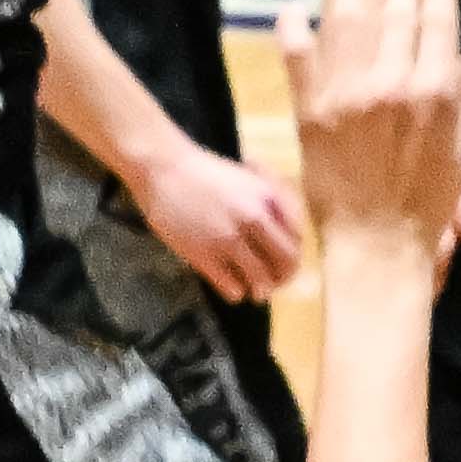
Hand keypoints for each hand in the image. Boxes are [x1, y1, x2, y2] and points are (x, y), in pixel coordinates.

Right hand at [135, 131, 305, 300]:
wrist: (163, 168)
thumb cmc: (205, 171)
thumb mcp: (249, 177)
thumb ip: (272, 201)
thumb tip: (291, 230)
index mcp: (268, 199)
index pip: (297, 239)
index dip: (293, 254)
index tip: (283, 262)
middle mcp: (254, 219)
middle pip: (286, 262)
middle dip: (283, 277)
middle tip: (273, 283)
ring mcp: (228, 238)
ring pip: (261, 281)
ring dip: (260, 290)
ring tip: (253, 291)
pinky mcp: (204, 255)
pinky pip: (232, 288)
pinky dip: (235, 292)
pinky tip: (230, 286)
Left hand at [294, 0, 460, 261]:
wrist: (378, 245)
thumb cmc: (429, 203)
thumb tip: (456, 58)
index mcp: (437, 92)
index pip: (439, 23)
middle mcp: (394, 84)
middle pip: (397, 15)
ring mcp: (349, 94)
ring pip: (349, 23)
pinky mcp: (311, 110)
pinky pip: (298, 60)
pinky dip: (292, 32)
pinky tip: (290, 9)